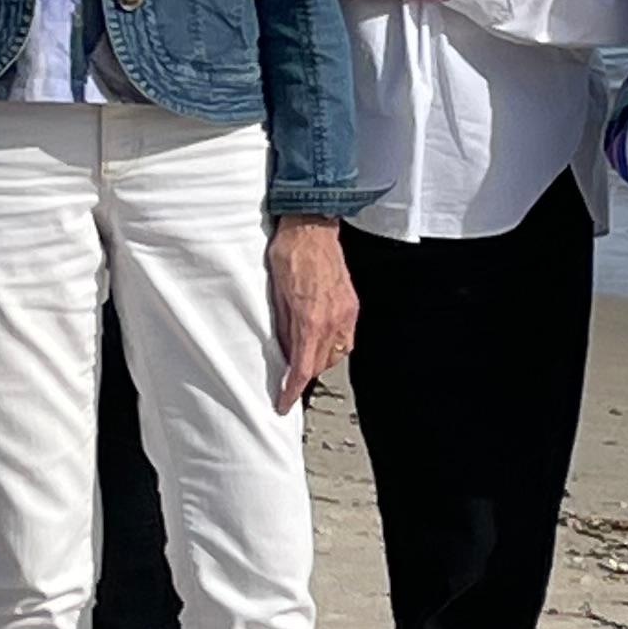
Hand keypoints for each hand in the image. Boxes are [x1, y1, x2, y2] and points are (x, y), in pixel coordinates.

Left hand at [266, 218, 356, 409]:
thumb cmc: (288, 252)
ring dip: (320, 359)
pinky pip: (345, 336)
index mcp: (311, 319)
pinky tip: (319, 337)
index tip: (284, 403)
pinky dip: (332, 343)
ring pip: (337, 352)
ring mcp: (346, 311)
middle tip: (288, 376)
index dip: (293, 391)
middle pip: (321, 364)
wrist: (311, 224)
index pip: (303, 369)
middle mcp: (333, 319)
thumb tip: (285, 352)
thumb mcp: (275, 294)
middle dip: (305, 374)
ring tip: (303, 355)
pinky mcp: (352, 303)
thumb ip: (284, 327)